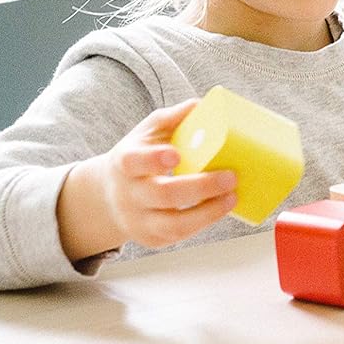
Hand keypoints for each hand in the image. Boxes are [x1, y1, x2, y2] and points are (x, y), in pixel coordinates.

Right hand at [57, 99, 237, 260]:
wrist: (110, 195)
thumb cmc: (140, 156)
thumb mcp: (148, 132)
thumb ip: (173, 118)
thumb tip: (202, 105)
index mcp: (125, 162)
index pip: (133, 162)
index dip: (153, 160)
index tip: (176, 155)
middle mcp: (129, 194)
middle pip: (162, 195)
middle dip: (199, 187)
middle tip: (230, 177)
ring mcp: (138, 220)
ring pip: (173, 224)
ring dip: (208, 212)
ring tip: (232, 197)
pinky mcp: (151, 238)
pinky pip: (179, 235)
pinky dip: (203, 222)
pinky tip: (221, 208)